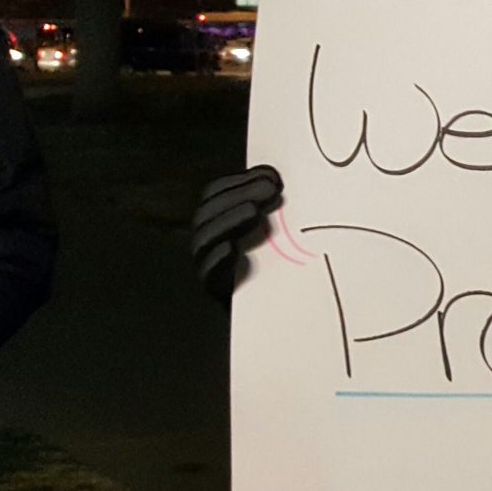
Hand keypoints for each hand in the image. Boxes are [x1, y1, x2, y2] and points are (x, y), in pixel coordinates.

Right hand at [191, 165, 282, 301]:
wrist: (286, 315)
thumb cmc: (285, 270)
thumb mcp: (283, 236)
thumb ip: (275, 210)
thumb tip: (279, 181)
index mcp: (220, 222)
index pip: (216, 194)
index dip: (240, 181)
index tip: (271, 175)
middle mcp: (209, 242)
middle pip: (209, 213)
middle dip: (239, 196)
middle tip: (271, 190)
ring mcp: (209, 266)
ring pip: (205, 240)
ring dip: (229, 221)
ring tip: (254, 213)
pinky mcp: (216, 291)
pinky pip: (209, 275)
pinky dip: (218, 260)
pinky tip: (233, 249)